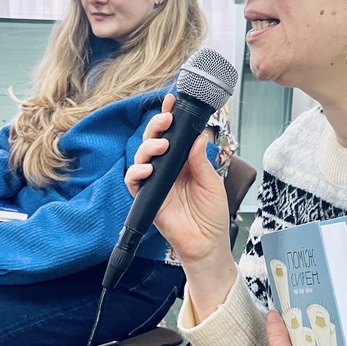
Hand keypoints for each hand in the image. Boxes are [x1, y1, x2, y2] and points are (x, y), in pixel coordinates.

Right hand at [125, 94, 230, 266]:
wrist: (207, 244)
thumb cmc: (212, 215)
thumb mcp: (212, 183)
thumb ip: (201, 161)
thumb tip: (197, 137)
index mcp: (184, 161)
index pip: (174, 135)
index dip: (170, 118)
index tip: (171, 102)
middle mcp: (168, 169)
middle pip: (154, 140)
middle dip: (157, 126)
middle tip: (165, 121)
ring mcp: (155, 182)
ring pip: (142, 156)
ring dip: (148, 147)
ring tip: (160, 146)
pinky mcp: (146, 197)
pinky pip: (134, 181)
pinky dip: (137, 172)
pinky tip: (147, 169)